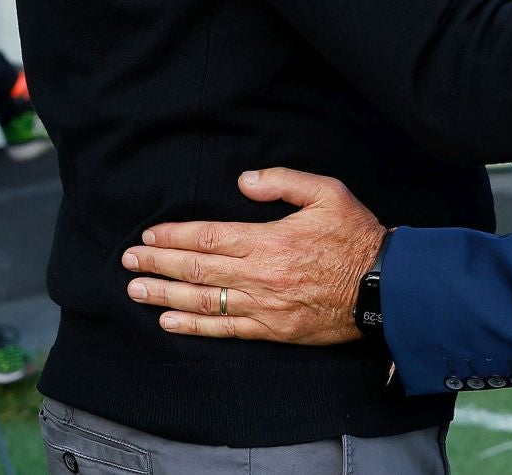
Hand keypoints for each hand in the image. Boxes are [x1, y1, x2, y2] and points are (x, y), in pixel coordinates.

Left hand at [122, 169, 383, 344]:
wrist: (383, 287)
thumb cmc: (356, 237)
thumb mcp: (328, 193)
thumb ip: (284, 182)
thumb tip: (243, 181)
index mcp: (269, 240)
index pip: (209, 238)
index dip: (175, 237)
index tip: (149, 236)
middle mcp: (259, 275)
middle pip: (196, 269)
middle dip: (158, 264)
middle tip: (128, 262)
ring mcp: (262, 306)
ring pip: (203, 300)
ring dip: (164, 295)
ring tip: (136, 290)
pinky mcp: (271, 329)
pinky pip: (224, 329)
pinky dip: (193, 325)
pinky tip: (169, 321)